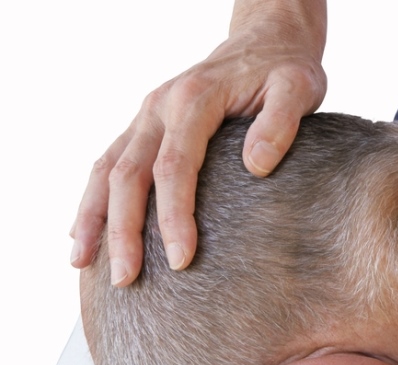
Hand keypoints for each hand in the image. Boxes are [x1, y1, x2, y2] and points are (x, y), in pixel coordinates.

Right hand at [70, 2, 326, 286]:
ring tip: (85, 264)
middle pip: (128, 174)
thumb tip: (257, 166)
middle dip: (124, 230)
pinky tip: (86, 233)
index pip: (174, 167)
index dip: (175, 216)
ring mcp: (148, 115)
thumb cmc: (286, 68)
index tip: (181, 259)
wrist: (268, 39)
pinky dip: (94, 199)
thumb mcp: (298, 87)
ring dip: (94, 217)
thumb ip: (281, 123)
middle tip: (125, 279)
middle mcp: (160, 106)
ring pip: (107, 169)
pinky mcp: (147, 125)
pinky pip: (109, 163)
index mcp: (194, 99)